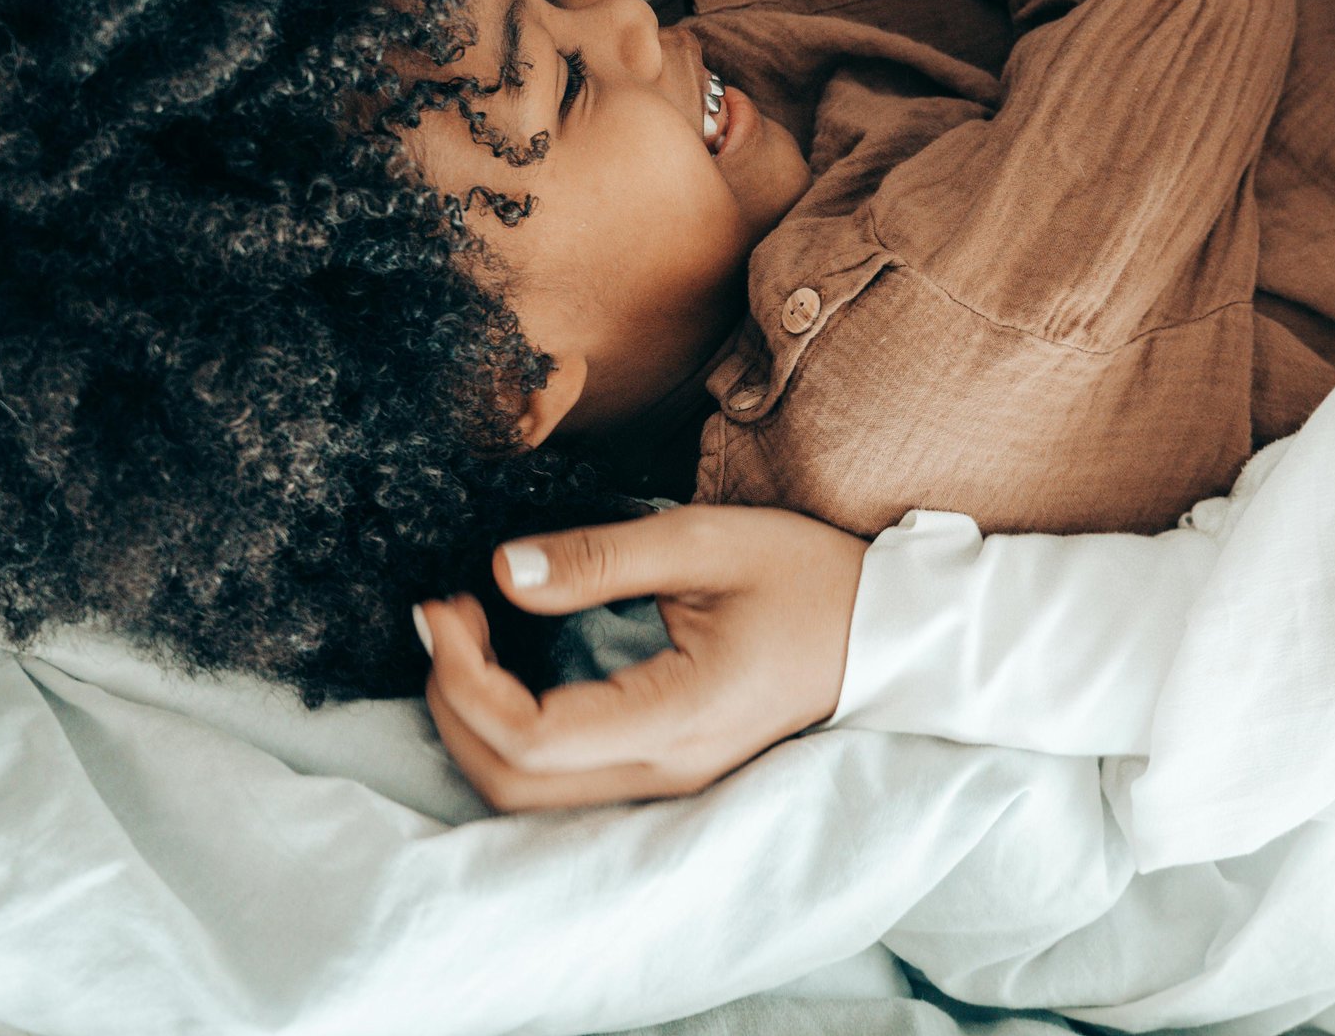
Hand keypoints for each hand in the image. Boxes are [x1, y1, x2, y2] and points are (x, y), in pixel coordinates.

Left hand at [417, 505, 865, 809]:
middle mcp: (666, 769)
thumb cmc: (807, 578)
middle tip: (446, 617)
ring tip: (468, 637)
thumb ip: (600, 558)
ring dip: (474, 721)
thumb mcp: (706, 542)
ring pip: (527, 791)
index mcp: (677, 717)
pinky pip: (560, 780)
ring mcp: (667, 781)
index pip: (530, 734)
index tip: (446, 604)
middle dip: (451, 701)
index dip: (464, 677)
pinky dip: (509, 732)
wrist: (888, 632)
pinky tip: (505, 670)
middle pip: (511, 781)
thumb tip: (501, 570)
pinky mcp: (665, 769)